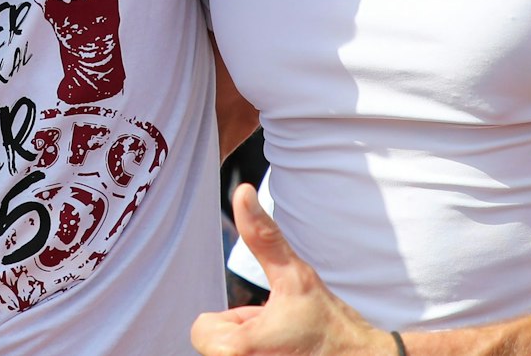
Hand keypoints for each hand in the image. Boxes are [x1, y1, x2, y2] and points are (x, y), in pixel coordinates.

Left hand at [190, 185, 392, 355]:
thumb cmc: (328, 325)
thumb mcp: (295, 277)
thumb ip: (264, 236)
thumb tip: (242, 192)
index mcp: (233, 351)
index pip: (201, 328)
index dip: (235, 320)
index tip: (268, 324)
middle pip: (215, 346)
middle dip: (244, 338)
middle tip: (280, 338)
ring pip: (230, 355)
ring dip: (254, 352)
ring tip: (285, 351)